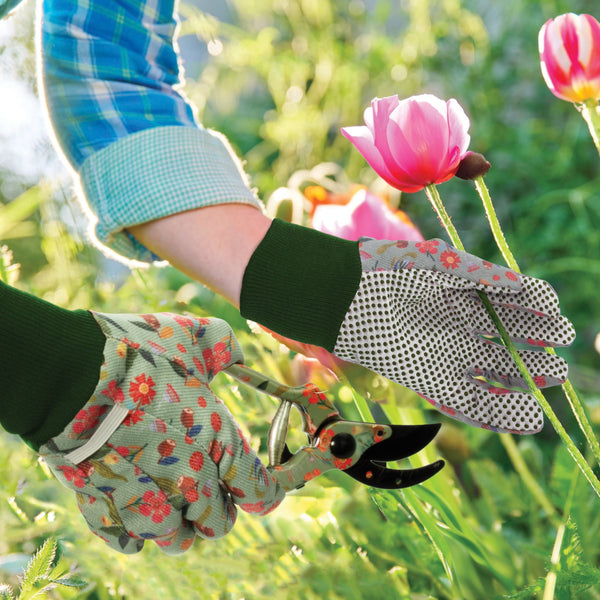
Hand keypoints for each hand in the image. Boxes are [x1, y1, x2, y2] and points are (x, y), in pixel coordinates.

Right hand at [39, 313, 282, 554]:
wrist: (70, 374)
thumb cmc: (136, 353)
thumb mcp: (191, 335)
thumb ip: (223, 345)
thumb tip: (238, 352)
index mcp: (220, 443)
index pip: (260, 492)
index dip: (265, 492)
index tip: (258, 488)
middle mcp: (190, 481)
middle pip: (220, 523)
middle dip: (218, 508)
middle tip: (208, 486)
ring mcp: (147, 501)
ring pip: (177, 542)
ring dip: (180, 524)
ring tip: (170, 498)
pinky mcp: (105, 509)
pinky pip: (130, 541)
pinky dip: (135, 529)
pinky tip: (133, 501)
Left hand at [333, 238, 574, 432]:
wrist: (348, 299)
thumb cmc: (390, 272)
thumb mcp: (439, 265)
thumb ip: (480, 274)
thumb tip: (520, 285)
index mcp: (462, 297)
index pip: (510, 305)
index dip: (535, 310)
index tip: (556, 314)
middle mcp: (458, 329)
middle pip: (506, 343)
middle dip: (537, 348)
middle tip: (561, 351)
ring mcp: (446, 357)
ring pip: (494, 374)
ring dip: (524, 381)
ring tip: (554, 378)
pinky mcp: (430, 384)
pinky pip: (470, 403)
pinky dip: (499, 413)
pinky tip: (530, 419)